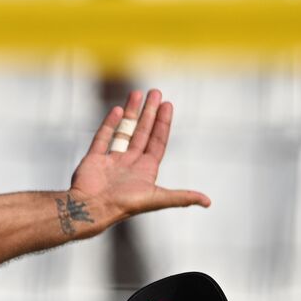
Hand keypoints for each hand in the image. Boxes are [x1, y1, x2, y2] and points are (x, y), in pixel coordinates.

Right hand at [70, 89, 210, 224]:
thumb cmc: (125, 204)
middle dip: (150, 113)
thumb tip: (209, 202)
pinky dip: (110, 123)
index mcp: (145, 170)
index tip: (168, 104)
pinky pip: (103, 137)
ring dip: (131, 113)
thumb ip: (182, 197)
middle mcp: (130, 164)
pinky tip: (118, 110)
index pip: (158, 142)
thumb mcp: (158, 199)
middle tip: (155, 92)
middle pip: (143, 133)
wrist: (92, 208)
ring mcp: (112, 160)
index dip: (163, 123)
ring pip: (124, 131)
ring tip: (137, 93)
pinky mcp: (94, 158)